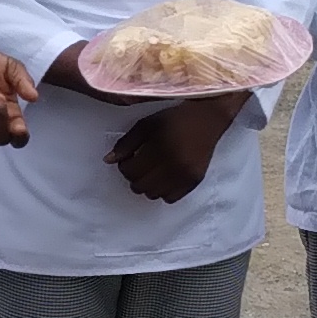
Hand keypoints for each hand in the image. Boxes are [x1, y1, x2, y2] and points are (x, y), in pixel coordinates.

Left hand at [106, 90, 245, 203]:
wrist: (207, 119)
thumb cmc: (174, 119)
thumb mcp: (146, 124)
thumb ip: (126, 143)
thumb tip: (108, 161)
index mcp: (159, 148)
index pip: (130, 171)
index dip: (124, 166)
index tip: (129, 158)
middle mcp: (173, 165)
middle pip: (140, 186)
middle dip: (134, 176)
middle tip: (140, 164)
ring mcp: (185, 175)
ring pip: (153, 195)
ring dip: (148, 185)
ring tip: (152, 170)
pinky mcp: (194, 181)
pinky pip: (170, 199)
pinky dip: (163, 191)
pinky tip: (165, 177)